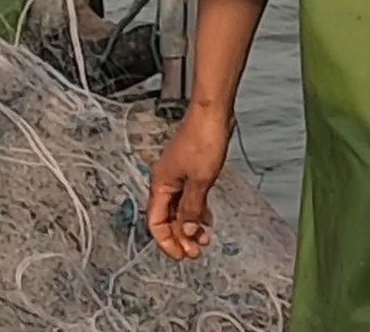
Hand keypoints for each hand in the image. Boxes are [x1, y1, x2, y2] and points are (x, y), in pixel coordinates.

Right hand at [146, 108, 231, 259]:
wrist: (213, 114)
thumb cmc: (203, 139)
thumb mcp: (200, 180)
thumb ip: (192, 209)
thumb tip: (186, 232)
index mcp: (161, 184)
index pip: (156, 222)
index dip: (167, 242)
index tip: (181, 255)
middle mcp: (166, 181)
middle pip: (168, 218)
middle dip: (180, 237)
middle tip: (196, 251)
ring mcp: (178, 176)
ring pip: (180, 209)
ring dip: (190, 226)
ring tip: (205, 238)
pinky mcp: (191, 170)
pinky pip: (189, 198)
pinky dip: (196, 211)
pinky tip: (207, 219)